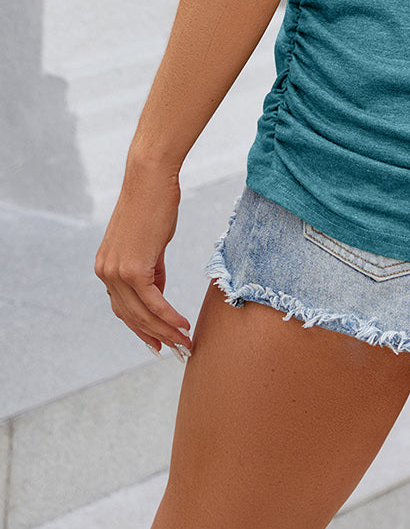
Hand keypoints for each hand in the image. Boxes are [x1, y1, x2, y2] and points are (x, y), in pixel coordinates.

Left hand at [95, 159, 192, 358]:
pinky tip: (183, 326)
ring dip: (165, 332)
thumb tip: (157, 292)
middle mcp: (106, 273)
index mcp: (105, 268)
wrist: (150, 179)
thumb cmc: (153, 204)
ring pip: (142, 314)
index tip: (158, 343)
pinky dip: (169, 317)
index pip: (123, 308)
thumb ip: (150, 270)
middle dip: (155, 336)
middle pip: (132, 317)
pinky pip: (153, 302)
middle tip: (176, 350)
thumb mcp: (149, 243)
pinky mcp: (133, 268)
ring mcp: (117, 272)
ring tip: (184, 343)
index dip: (141, 328)